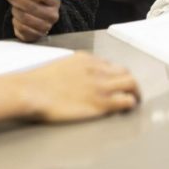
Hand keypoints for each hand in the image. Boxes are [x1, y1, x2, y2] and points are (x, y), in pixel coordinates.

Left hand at [6, 0, 59, 41]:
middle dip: (17, 0)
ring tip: (14, 6)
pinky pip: (21, 28)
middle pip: (32, 7)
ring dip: (15, 10)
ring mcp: (45, 27)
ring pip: (25, 18)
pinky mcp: (35, 36)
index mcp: (54, 1)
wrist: (33, 16)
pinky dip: (15, 21)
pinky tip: (16, 17)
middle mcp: (53, 15)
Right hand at [18, 52, 139, 121]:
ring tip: (134, 101)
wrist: (33, 90)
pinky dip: (130, 104)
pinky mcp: (101, 102)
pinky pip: (126, 100)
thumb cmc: (39, 82)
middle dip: (129, 82)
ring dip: (135, 92)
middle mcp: (96, 69)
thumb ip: (74, 70)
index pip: (110, 64)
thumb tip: (77, 79)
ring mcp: (100, 85)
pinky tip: (126, 109)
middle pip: (125, 72)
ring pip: (132, 84)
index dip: (114, 75)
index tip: (113, 83)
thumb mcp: (60, 66)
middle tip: (129, 93)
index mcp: (85, 59)